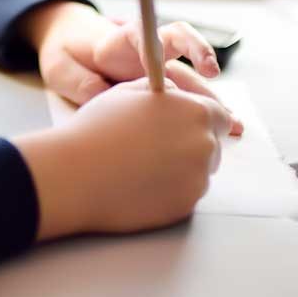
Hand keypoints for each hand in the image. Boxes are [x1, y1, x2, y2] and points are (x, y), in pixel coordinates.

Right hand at [16, 77, 234, 240]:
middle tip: (156, 141)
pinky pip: (186, 192)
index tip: (184, 120)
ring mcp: (197, 179)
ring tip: (142, 161)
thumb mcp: (128, 92)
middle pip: (212, 143)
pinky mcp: (186, 206)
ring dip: (181, 165)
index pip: (220, 115)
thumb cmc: (98, 128)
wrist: (77, 175)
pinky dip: (170, 187)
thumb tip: (176, 93)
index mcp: (193, 111)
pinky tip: (139, 179)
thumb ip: (163, 90)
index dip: (200, 116)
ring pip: (200, 169)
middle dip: (191, 140)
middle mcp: (204, 145)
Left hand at [21, 0, 242, 134]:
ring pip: (189, 79)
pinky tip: (221, 131)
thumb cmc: (66, 53)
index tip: (165, 59)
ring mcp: (158, 68)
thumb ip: (81, 81)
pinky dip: (202, 113)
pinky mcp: (162, 88)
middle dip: (201, 64)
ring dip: (209, 99)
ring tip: (230, 124)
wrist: (69, 47)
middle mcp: (147, 49)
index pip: (146, 32)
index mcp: (121, 38)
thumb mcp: (61, 66)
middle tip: (215, 88)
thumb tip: (103, 98)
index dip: (161, 44)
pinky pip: (186, 97)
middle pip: (181, 49)